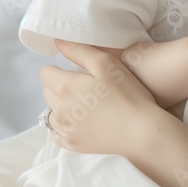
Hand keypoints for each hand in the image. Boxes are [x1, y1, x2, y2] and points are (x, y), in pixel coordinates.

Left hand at [40, 40, 177, 163]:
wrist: (141, 132)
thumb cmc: (127, 94)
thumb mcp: (106, 63)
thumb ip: (78, 50)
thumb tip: (57, 41)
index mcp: (64, 88)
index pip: (45, 73)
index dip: (60, 68)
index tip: (78, 72)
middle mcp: (59, 111)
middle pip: (47, 92)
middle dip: (60, 86)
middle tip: (85, 87)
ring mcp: (65, 130)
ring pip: (52, 112)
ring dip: (62, 106)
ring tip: (86, 105)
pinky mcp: (72, 145)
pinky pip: (57, 133)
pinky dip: (64, 126)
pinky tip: (82, 122)